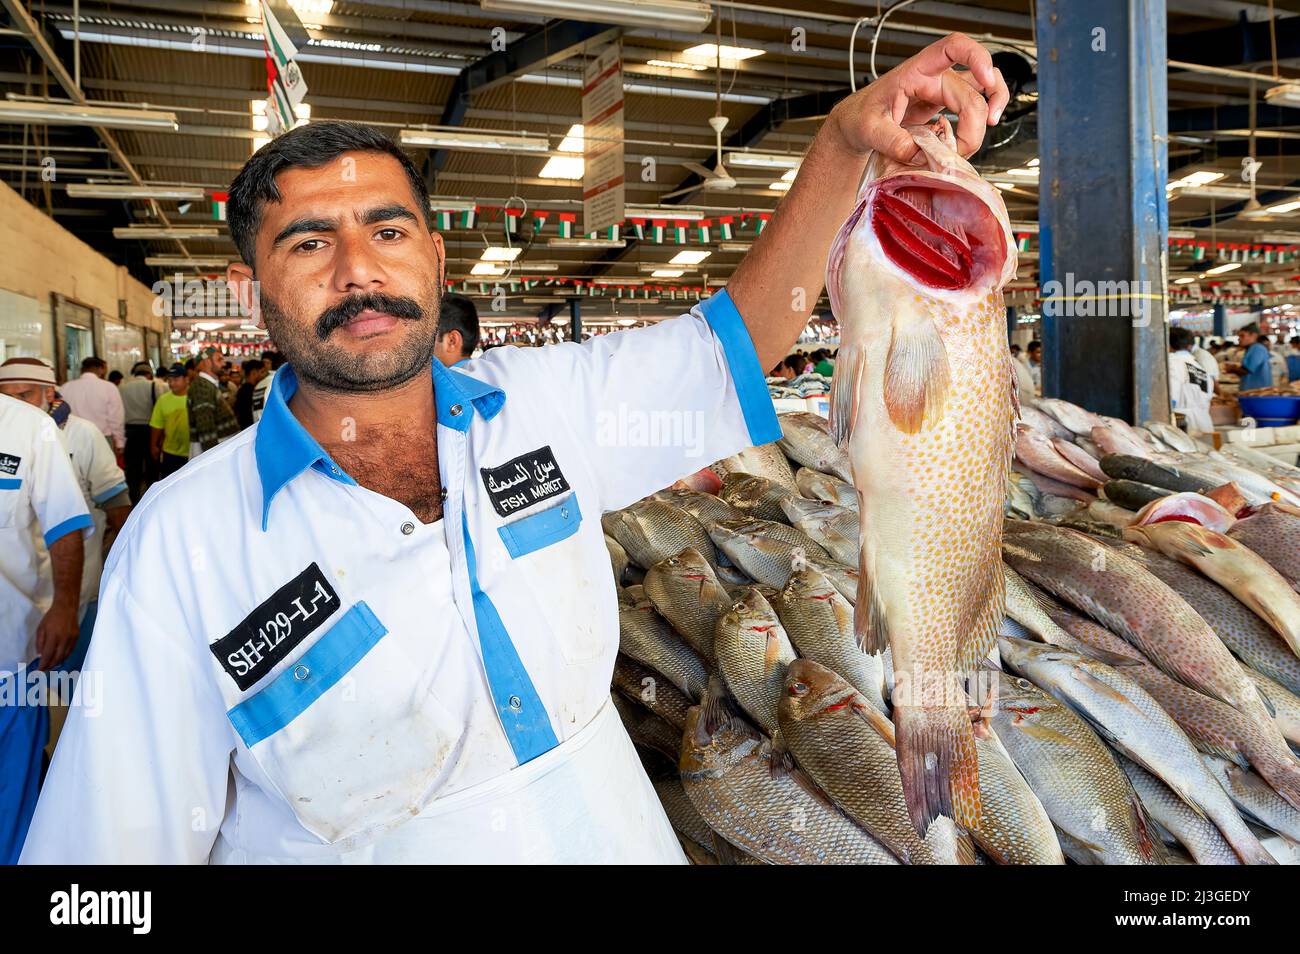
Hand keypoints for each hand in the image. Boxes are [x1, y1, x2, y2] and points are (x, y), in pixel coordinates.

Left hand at [35, 600, 79, 670]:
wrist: (66, 607)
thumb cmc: (51, 617)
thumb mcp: (40, 628)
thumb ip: (39, 643)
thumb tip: (41, 655)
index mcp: (53, 636)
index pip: (48, 655)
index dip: (43, 664)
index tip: (39, 670)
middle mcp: (64, 639)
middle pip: (58, 658)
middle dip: (51, 666)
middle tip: (45, 670)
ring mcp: (72, 638)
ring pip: (65, 655)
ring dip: (58, 662)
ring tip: (52, 666)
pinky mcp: (77, 637)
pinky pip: (71, 650)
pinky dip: (65, 656)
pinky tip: (60, 658)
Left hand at [830, 32, 1009, 160]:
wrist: (857, 125)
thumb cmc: (860, 117)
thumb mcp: (868, 129)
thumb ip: (892, 141)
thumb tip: (919, 153)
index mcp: (915, 72)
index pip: (952, 47)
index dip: (975, 56)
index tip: (985, 79)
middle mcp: (934, 77)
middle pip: (972, 91)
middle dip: (973, 123)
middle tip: (959, 150)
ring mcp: (942, 91)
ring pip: (982, 92)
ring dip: (984, 118)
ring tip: (970, 144)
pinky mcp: (945, 106)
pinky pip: (974, 107)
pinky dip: (979, 123)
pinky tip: (970, 139)